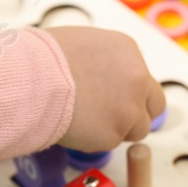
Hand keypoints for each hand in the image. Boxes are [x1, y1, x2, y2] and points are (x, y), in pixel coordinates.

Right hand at [45, 26, 165, 150]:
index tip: (114, 97)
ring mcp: (129, 109)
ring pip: (136, 130)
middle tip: (114, 117)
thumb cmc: (44, 58)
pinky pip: (109, 143)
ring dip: (116, 129)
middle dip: (137, 113)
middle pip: (154, 105)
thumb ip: (102, 61)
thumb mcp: (82, 43)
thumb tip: (100, 74)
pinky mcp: (114, 135)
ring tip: (87, 122)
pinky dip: (94, 140)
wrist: (33, 79)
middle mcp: (137, 79)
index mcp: (128, 52)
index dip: (128, 91)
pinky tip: (75, 126)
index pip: (143, 78)